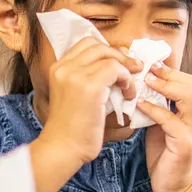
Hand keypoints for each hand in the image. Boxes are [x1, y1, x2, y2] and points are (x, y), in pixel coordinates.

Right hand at [37, 36, 140, 165]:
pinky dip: (127, 80)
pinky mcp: (89, 86)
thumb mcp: (76, 94)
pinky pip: (116, 70)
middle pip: (98, 45)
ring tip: (129, 87)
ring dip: (126, 69)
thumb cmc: (73, 127)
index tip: (120, 64)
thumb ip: (90, 76)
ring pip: (109, 55)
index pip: (87, 43)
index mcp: (58, 67)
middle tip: (133, 71)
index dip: (107, 50)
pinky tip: (129, 95)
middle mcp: (64, 67)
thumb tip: (118, 60)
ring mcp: (75, 75)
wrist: (63, 148)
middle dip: (119, 56)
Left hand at [137, 63, 191, 191]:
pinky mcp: (185, 143)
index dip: (171, 70)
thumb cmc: (166, 154)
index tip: (150, 62)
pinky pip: (171, 120)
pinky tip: (139, 104)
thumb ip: (158, 105)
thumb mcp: (161, 123)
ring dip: (165, 86)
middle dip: (168, 73)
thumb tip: (138, 85)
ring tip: (145, 80)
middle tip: (147, 67)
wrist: (177, 185)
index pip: (189, 81)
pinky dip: (154, 109)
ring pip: (188, 97)